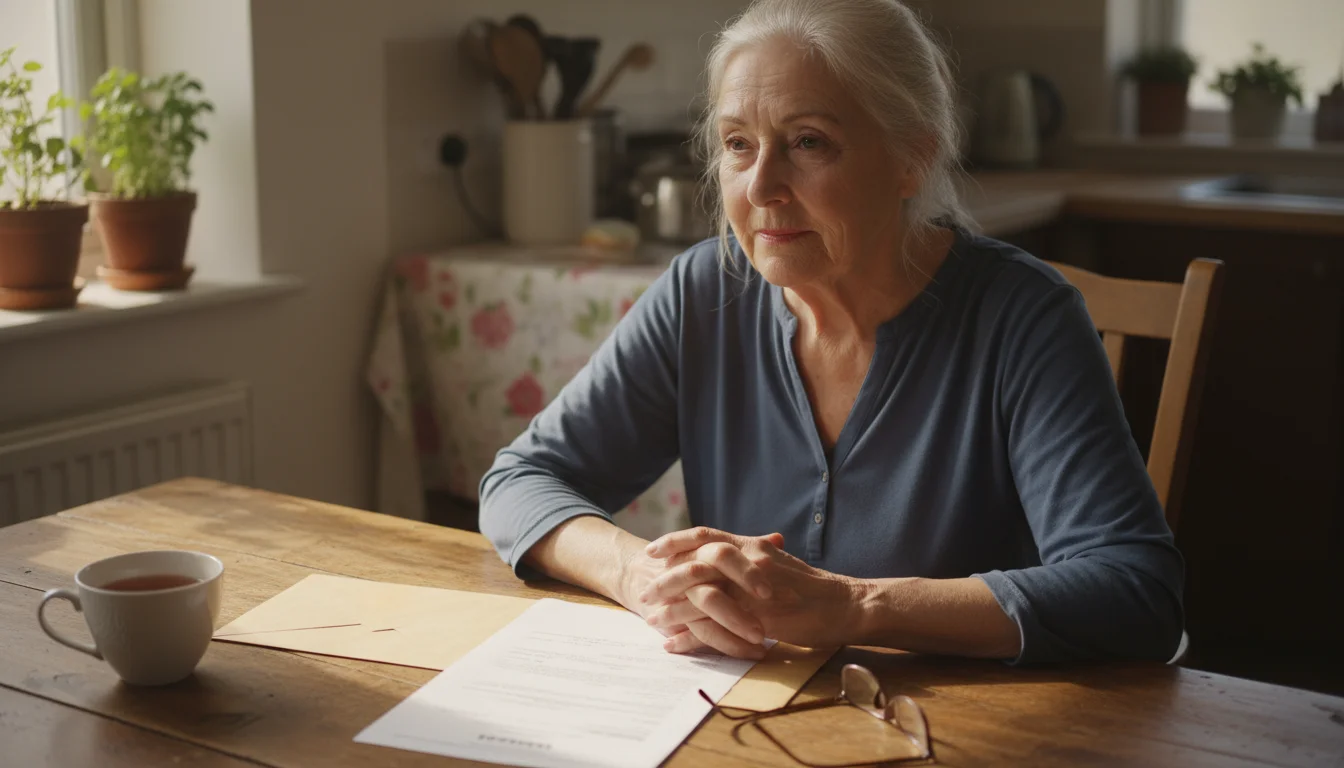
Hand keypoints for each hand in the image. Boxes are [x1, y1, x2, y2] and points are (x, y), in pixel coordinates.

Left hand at [642, 529, 864, 652]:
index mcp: (752, 546)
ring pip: (700, 595)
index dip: (675, 541)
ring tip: (653, 621)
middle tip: (645, 593)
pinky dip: (690, 637)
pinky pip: (715, 627)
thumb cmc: (813, 587)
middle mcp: (749, 561)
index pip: (704, 535)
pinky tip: (674, 645)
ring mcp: (754, 590)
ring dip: (672, 609)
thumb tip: (727, 556)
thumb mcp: (779, 561)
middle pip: (694, 563)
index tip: (652, 550)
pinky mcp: (759, 618)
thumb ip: (751, 557)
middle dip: (664, 579)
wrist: (846, 604)